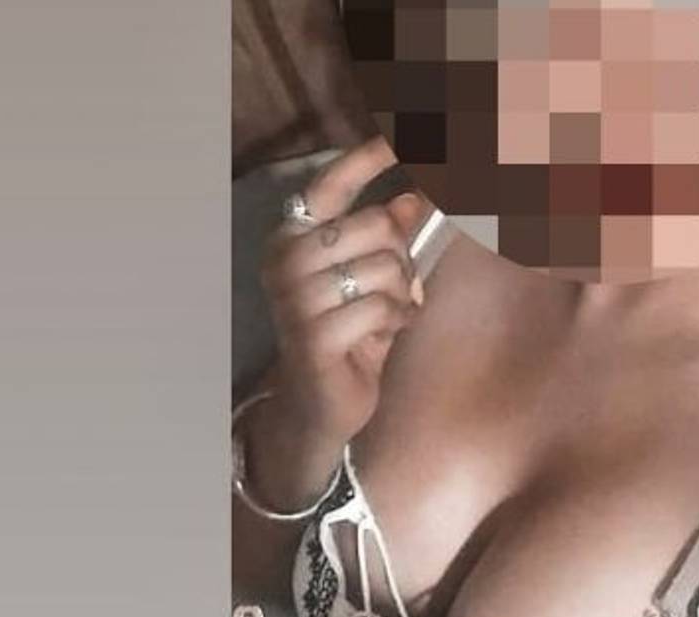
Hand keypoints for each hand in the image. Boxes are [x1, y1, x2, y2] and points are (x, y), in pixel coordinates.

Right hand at [261, 136, 424, 444]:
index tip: (400, 134)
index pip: (332, 184)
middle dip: (404, 254)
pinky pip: (383, 308)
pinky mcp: (313, 336)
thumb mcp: (373, 274)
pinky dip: (395, 322)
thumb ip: (388, 235)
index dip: (368, 158)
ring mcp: (293, 298)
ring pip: (385, 267)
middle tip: (398, 285)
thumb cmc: (350, 327)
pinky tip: (379, 337)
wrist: (322, 400)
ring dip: (401, 295)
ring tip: (385, 316)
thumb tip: (414, 197)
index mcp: (294, 235)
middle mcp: (284, 259)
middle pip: (377, 224)